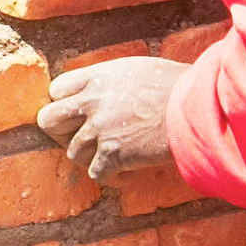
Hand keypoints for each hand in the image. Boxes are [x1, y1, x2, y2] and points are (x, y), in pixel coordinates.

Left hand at [35, 54, 183, 182]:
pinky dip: (110, 176)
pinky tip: (126, 171)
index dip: (64, 103)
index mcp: (97, 77)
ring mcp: (100, 129)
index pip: (56, 89)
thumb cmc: (177, 86)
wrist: (196, 108)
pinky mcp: (113, 154)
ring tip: (112, 156)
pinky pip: (95, 173)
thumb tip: (107, 92)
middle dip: (61, 131)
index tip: (77, 113)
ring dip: (91, 157)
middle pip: (48, 120)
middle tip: (81, 138)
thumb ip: (112, 81)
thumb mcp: (138, 70)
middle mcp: (92, 101)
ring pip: (73, 152)